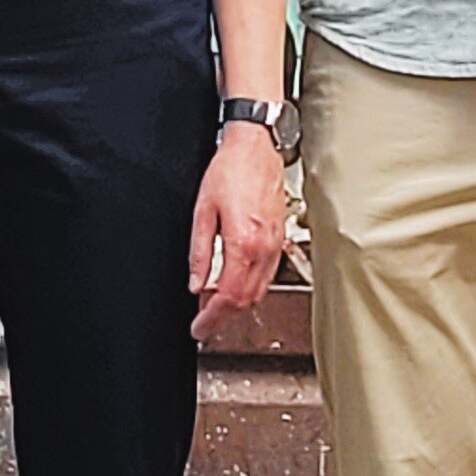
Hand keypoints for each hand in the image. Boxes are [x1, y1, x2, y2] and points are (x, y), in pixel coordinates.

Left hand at [188, 127, 288, 338]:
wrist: (256, 147)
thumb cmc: (230, 169)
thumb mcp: (203, 210)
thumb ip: (199, 251)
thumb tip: (195, 283)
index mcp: (243, 244)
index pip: (228, 297)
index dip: (211, 319)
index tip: (198, 328)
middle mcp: (264, 249)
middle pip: (246, 301)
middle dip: (224, 318)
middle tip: (203, 323)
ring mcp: (275, 246)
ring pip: (258, 292)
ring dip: (237, 305)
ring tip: (214, 306)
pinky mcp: (279, 239)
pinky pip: (267, 276)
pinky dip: (250, 289)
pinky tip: (234, 285)